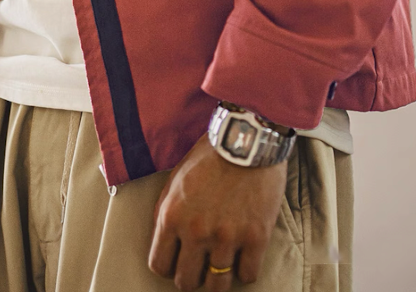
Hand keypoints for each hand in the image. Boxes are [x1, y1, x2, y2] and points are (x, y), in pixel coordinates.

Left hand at [148, 133, 286, 290]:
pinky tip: (244, 256)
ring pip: (217, 286)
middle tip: (200, 267)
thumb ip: (167, 210)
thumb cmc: (210, 154)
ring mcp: (227, 237)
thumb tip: (164, 240)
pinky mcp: (256, 237)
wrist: (247, 138)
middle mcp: (196, 232)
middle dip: (191, 277)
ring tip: (222, 266)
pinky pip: (248, 276)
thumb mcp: (176, 178)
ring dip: (218, 279)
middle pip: (186, 282)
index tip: (177, 261)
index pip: (159, 265)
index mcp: (172, 216)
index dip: (168, 266)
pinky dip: (245, 270)